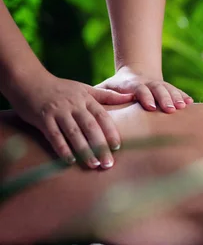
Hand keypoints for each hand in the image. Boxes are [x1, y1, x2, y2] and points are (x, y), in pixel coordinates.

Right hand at [9, 73, 133, 168]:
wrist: (28, 79)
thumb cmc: (60, 88)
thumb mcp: (85, 89)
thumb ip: (108, 96)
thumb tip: (131, 96)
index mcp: (86, 99)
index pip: (102, 116)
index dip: (110, 132)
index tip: (117, 147)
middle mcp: (74, 105)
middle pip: (91, 127)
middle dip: (101, 146)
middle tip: (109, 164)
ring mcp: (58, 112)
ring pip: (74, 133)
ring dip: (85, 150)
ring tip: (94, 165)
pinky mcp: (42, 118)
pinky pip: (54, 135)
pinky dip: (62, 148)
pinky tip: (70, 161)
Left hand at [94, 66, 193, 112]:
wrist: (134, 73)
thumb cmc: (116, 87)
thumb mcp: (105, 87)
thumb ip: (99, 94)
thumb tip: (87, 105)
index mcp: (131, 84)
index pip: (139, 89)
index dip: (145, 96)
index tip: (150, 106)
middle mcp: (147, 83)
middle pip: (157, 89)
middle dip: (165, 98)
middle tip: (171, 109)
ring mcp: (159, 85)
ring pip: (169, 89)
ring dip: (176, 97)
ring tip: (183, 107)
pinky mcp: (167, 89)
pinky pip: (177, 91)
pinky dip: (183, 96)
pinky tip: (190, 102)